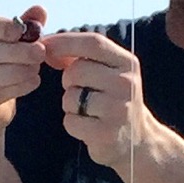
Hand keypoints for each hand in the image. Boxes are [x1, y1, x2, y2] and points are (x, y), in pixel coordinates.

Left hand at [43, 28, 162, 177]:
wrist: (138, 141)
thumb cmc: (113, 100)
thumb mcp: (108, 72)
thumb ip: (83, 56)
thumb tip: (46, 46)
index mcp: (128, 63)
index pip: (94, 43)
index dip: (66, 41)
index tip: (45, 44)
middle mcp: (126, 83)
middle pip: (77, 70)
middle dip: (67, 80)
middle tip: (79, 90)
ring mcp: (118, 109)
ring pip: (71, 97)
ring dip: (69, 104)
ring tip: (86, 110)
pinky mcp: (106, 134)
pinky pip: (71, 121)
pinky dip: (72, 124)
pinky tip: (87, 126)